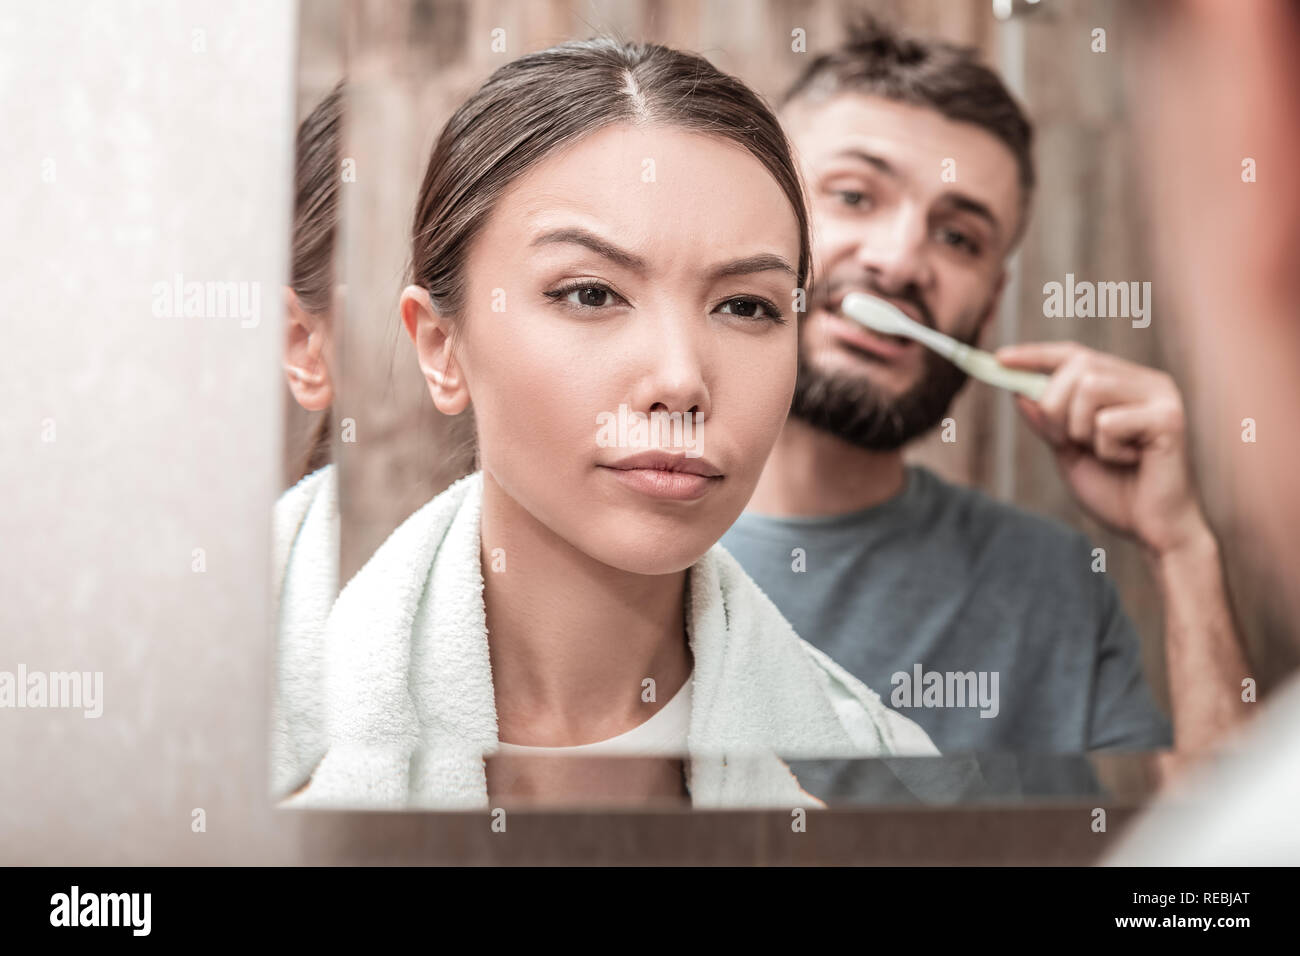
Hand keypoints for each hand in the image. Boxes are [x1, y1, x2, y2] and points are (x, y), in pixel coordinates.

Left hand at [996, 342, 1210, 556]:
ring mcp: (1162, 397)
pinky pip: (1109, 422)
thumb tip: (1018, 391)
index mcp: (1125, 383)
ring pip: (1090, 388)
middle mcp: (1147, 382)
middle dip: (1055, 406)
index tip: (998, 360)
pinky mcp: (1170, 418)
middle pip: (1077, 366)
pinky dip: (1106, 450)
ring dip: (1081, 430)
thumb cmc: (1116, 491)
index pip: (1074, 355)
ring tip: (1105, 454)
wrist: (1154, 531)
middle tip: (1068, 442)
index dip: (1035, 355)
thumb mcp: (1068, 451)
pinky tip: (1129, 463)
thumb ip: (1047, 421)